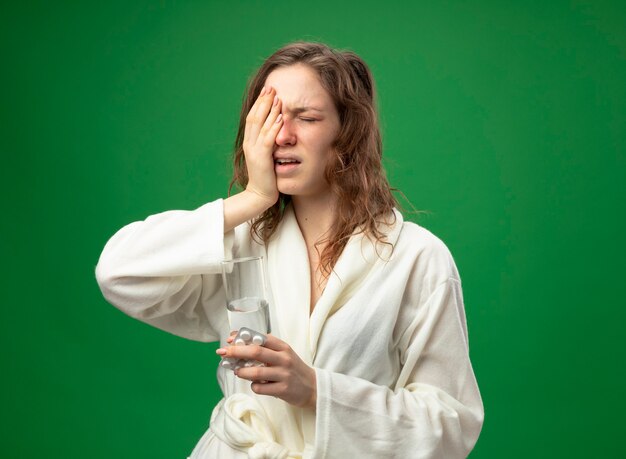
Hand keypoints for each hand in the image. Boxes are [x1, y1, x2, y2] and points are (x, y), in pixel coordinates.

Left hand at [217, 334, 316, 409]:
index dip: (243, 337)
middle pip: (256, 352)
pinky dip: (253, 386)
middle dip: (236, 351)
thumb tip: (239, 343)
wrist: (313, 387)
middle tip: (223, 353)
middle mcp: (284, 359)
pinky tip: (255, 385)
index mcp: (283, 347)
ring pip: (256, 372)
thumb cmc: (293, 369)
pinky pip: (260, 388)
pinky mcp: (283, 390)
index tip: (230, 339)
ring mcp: (284, 375)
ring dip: (242, 371)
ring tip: (237, 371)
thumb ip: (266, 349)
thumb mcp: (284, 354)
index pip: (261, 338)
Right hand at [242, 86, 283, 206]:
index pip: (253, 118)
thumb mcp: (265, 156)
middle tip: (272, 87)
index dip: (259, 103)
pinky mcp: (261, 158)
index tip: (267, 91)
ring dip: (269, 110)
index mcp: (249, 142)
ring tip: (277, 97)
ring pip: (260, 125)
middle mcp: (249, 143)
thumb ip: (267, 144)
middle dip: (263, 101)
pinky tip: (281, 117)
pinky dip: (274, 127)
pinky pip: (268, 138)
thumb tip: (275, 130)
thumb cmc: (266, 177)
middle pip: (255, 117)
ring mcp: (254, 150)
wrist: (259, 195)